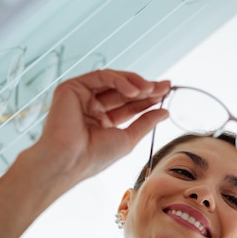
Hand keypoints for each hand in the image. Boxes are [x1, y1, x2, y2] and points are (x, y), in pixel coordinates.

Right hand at [34, 69, 169, 184]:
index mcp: (102, 121)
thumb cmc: (95, 156)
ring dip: (135, 83)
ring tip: (152, 90)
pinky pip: (101, 77)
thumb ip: (146, 122)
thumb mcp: (128, 138)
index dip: (148, 98)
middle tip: (166, 86)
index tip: (166, 92)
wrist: (70, 161)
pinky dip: (120, 81)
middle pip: (123, 91)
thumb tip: (165, 111)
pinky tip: (135, 91)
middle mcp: (91, 107)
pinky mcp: (71, 88)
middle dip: (146, 87)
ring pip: (113, 80)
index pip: (129, 105)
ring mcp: (81, 96)